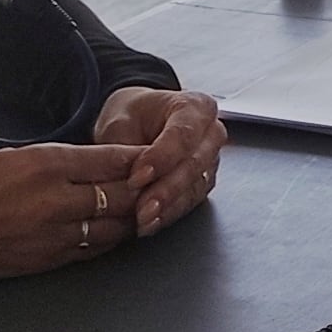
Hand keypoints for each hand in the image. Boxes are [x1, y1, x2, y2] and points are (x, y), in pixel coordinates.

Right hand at [0, 140, 151, 282]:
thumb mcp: (13, 156)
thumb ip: (60, 159)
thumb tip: (98, 162)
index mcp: (46, 165)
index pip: (110, 159)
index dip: (137, 159)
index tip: (152, 156)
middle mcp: (57, 200)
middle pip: (121, 194)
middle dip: (142, 189)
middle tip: (156, 184)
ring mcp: (56, 234)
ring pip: (115, 226)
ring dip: (131, 217)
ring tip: (140, 208)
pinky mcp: (50, 260)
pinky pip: (95, 249)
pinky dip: (110, 239)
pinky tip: (115, 231)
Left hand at [91, 86, 225, 236]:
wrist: (137, 125)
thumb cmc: (132, 116)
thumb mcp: (120, 120)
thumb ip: (125, 146)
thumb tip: (127, 176)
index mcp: (196, 107)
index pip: (183, 134)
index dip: (161, 158)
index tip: (137, 177)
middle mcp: (211, 134)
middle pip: (194, 164)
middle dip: (166, 189)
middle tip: (142, 207)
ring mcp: (210, 161)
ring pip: (195, 187)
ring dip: (168, 207)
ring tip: (143, 220)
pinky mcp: (203, 184)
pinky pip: (190, 202)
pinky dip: (169, 214)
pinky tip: (150, 224)